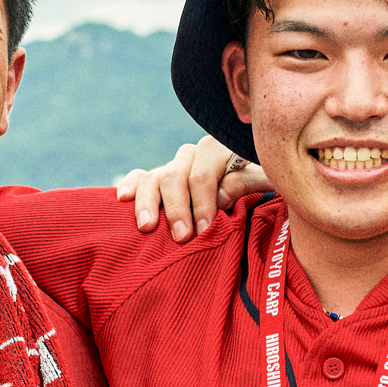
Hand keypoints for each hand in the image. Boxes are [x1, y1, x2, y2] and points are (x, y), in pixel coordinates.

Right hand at [114, 138, 267, 239]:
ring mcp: (176, 165)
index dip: (203, 203)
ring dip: (150, 203)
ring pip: (156, 177)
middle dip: (178, 208)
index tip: (204, 231)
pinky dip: (131, 184)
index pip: (204, 174)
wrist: (254, 184)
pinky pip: (141, 176)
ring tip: (148, 228)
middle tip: (181, 236)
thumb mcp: (264, 182)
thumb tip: (221, 195)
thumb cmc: (263, 188)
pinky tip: (123, 198)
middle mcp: (196, 153)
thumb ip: (247, 183)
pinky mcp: (160, 177)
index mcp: (222, 150)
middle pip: (177, 176)